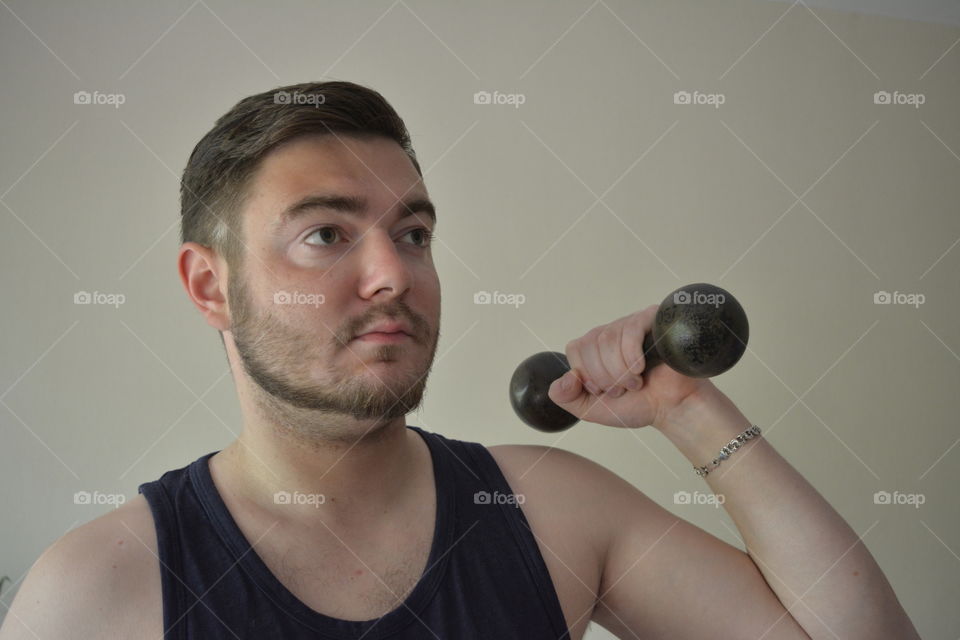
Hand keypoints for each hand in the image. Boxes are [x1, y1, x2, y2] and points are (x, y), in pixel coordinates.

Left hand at [546, 304, 715, 429]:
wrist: (674, 407)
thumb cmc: (639, 404)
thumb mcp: (593, 409)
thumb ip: (567, 398)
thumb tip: (562, 380)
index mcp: (595, 348)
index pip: (575, 348)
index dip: (587, 373)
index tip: (603, 390)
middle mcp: (611, 332)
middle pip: (591, 343)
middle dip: (605, 376)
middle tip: (623, 388)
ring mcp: (632, 324)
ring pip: (608, 338)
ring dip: (620, 370)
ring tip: (636, 383)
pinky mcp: (653, 320)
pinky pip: (630, 330)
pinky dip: (631, 355)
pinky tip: (640, 369)